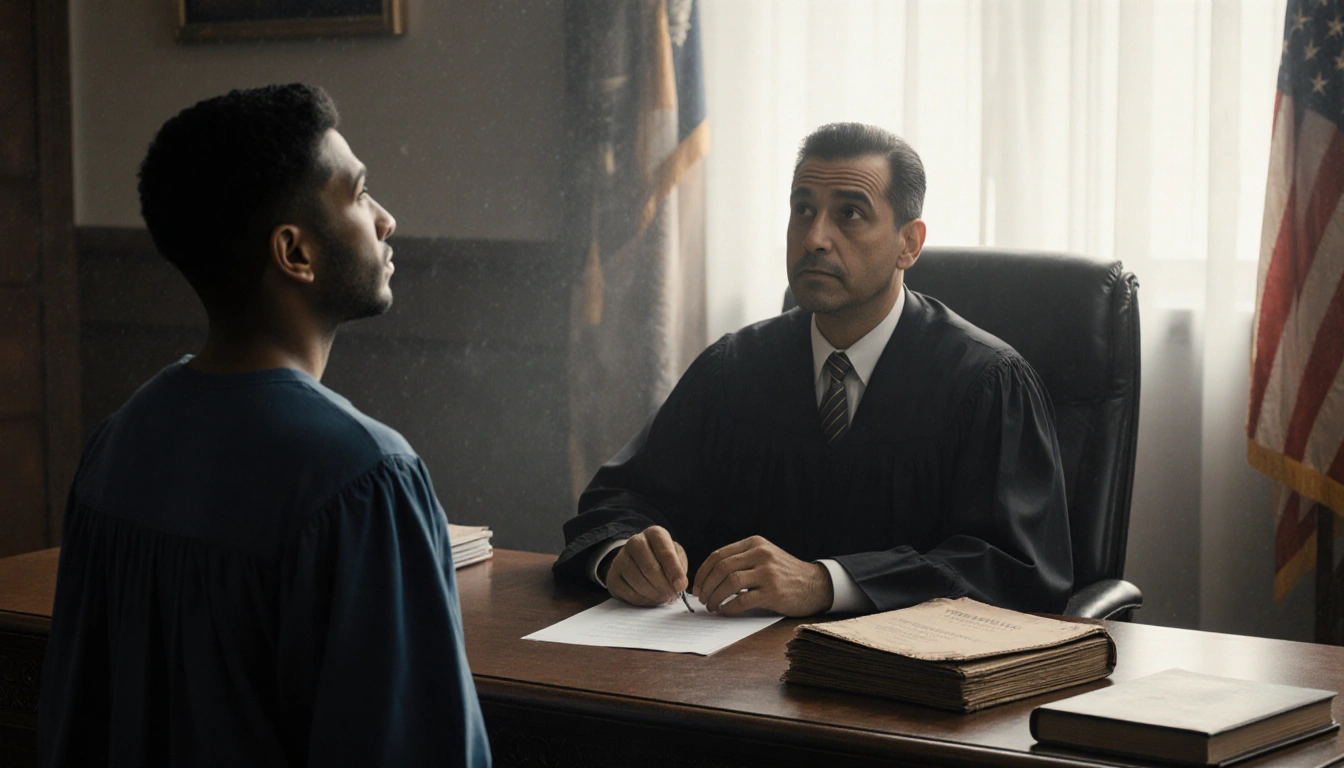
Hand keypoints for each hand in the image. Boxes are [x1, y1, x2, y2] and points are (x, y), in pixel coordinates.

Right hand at [605, 526, 688, 606]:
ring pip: (638, 582)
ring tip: (664, 598)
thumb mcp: (676, 556)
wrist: (639, 560)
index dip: (674, 571)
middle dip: (664, 586)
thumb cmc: (662, 558)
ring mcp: (620, 558)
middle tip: (673, 596)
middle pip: (649, 568)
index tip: (681, 586)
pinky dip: (642, 600)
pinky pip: (628, 592)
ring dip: (654, 595)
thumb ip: (679, 569)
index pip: (665, 553)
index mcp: (654, 534)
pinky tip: (651, 599)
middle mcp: (634, 542)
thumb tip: (679, 586)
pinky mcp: (612, 576)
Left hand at [692, 536, 833, 616]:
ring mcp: (767, 572)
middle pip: (721, 568)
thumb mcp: (764, 556)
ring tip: (711, 606)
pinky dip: (728, 607)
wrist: (815, 584)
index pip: (718, 555)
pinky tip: (724, 611)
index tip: (696, 586)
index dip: (703, 572)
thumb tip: (708, 578)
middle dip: (706, 586)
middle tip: (701, 599)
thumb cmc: (784, 573)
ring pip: (730, 582)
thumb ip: (740, 560)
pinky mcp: (773, 592)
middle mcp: (760, 554)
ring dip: (715, 597)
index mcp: (754, 543)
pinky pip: (742, 600)